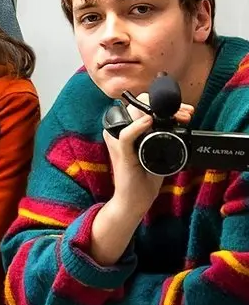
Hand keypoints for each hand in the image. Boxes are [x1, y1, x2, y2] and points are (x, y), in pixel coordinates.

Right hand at [107, 94, 194, 216]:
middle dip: (161, 104)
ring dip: (154, 112)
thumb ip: (161, 139)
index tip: (185, 111)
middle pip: (136, 106)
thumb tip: (179, 126)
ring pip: (131, 114)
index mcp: (126, 131)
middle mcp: (119, 133)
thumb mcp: (156, 154)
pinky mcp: (121, 153)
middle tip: (185, 114)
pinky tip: (149, 121)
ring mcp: (119, 142)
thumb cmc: (145, 179)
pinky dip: (137, 127)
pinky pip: (127, 136)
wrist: (134, 201)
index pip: (140, 107)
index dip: (160, 103)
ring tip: (177, 117)